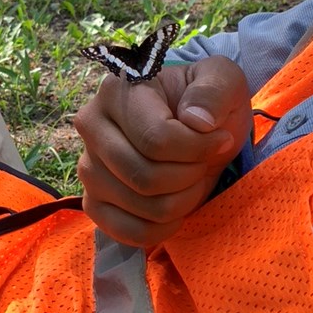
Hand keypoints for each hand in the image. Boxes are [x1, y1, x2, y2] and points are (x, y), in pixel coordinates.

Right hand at [74, 56, 251, 246]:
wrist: (199, 127)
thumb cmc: (208, 101)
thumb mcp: (224, 80)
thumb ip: (214, 91)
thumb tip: (197, 121)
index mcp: (118, 89)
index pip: (156, 139)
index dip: (198, 149)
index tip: (221, 139)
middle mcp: (91, 125)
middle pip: (145, 176)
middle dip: (190, 175)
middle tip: (204, 161)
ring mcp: (88, 166)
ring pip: (141, 205)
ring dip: (182, 200)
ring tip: (192, 177)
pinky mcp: (93, 201)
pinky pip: (127, 232)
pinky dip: (162, 227)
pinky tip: (178, 205)